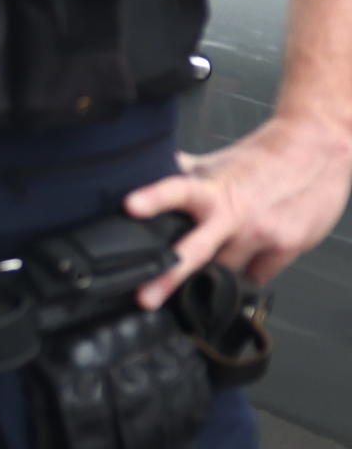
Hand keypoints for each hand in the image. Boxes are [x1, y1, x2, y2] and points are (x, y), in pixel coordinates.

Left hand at [126, 112, 351, 307]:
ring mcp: (262, 233)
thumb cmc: (261, 158)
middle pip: (197, 251)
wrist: (318, 149)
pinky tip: (244, 266)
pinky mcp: (288, 247)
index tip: (130, 207)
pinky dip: (246, 276)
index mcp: (212, 188)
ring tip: (205, 273)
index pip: (177, 190)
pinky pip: (257, 277)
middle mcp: (235, 214)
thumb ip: (183, 176)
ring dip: (213, 275)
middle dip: (170, 275)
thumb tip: (141, 175)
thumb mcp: (217, 163)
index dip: (154, 199)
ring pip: (226, 272)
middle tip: (145, 298)